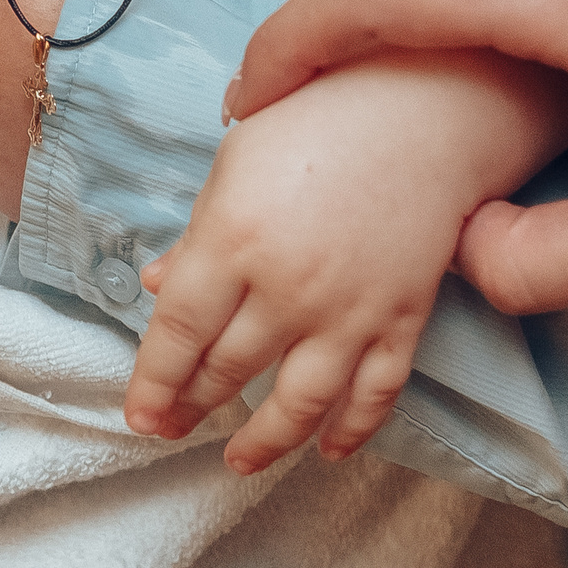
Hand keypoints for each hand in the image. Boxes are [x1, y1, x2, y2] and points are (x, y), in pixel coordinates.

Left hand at [125, 50, 567, 470]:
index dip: (154, 385)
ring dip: (265, 441)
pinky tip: (330, 449)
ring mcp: (350, 309)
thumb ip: (197, 235)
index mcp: (233, 240)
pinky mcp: (403, 318)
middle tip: (172, 429)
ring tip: (239, 460)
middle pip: (229, 371)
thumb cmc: (320, 118)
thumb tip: (156, 287)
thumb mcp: (237, 164)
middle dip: (193, 409)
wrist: (427, 107)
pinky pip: (375, 393)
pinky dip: (352, 429)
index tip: (140, 417)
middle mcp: (287, 287)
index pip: (177, 335)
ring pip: (300, 402)